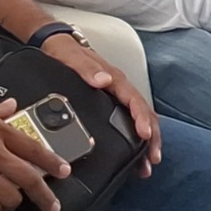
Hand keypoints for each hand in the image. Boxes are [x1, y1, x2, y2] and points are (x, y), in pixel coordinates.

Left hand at [40, 34, 161, 176]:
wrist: (57, 45)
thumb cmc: (66, 51)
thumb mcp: (72, 57)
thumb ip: (86, 68)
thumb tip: (103, 81)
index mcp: (114, 79)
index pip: (134, 100)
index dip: (141, 118)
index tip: (145, 135)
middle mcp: (120, 88)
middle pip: (144, 113)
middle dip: (151, 137)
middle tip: (152, 159)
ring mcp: (117, 96)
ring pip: (140, 119)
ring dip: (147, 142)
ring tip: (147, 165)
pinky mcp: (112, 103)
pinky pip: (129, 121)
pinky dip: (136, 139)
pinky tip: (135, 155)